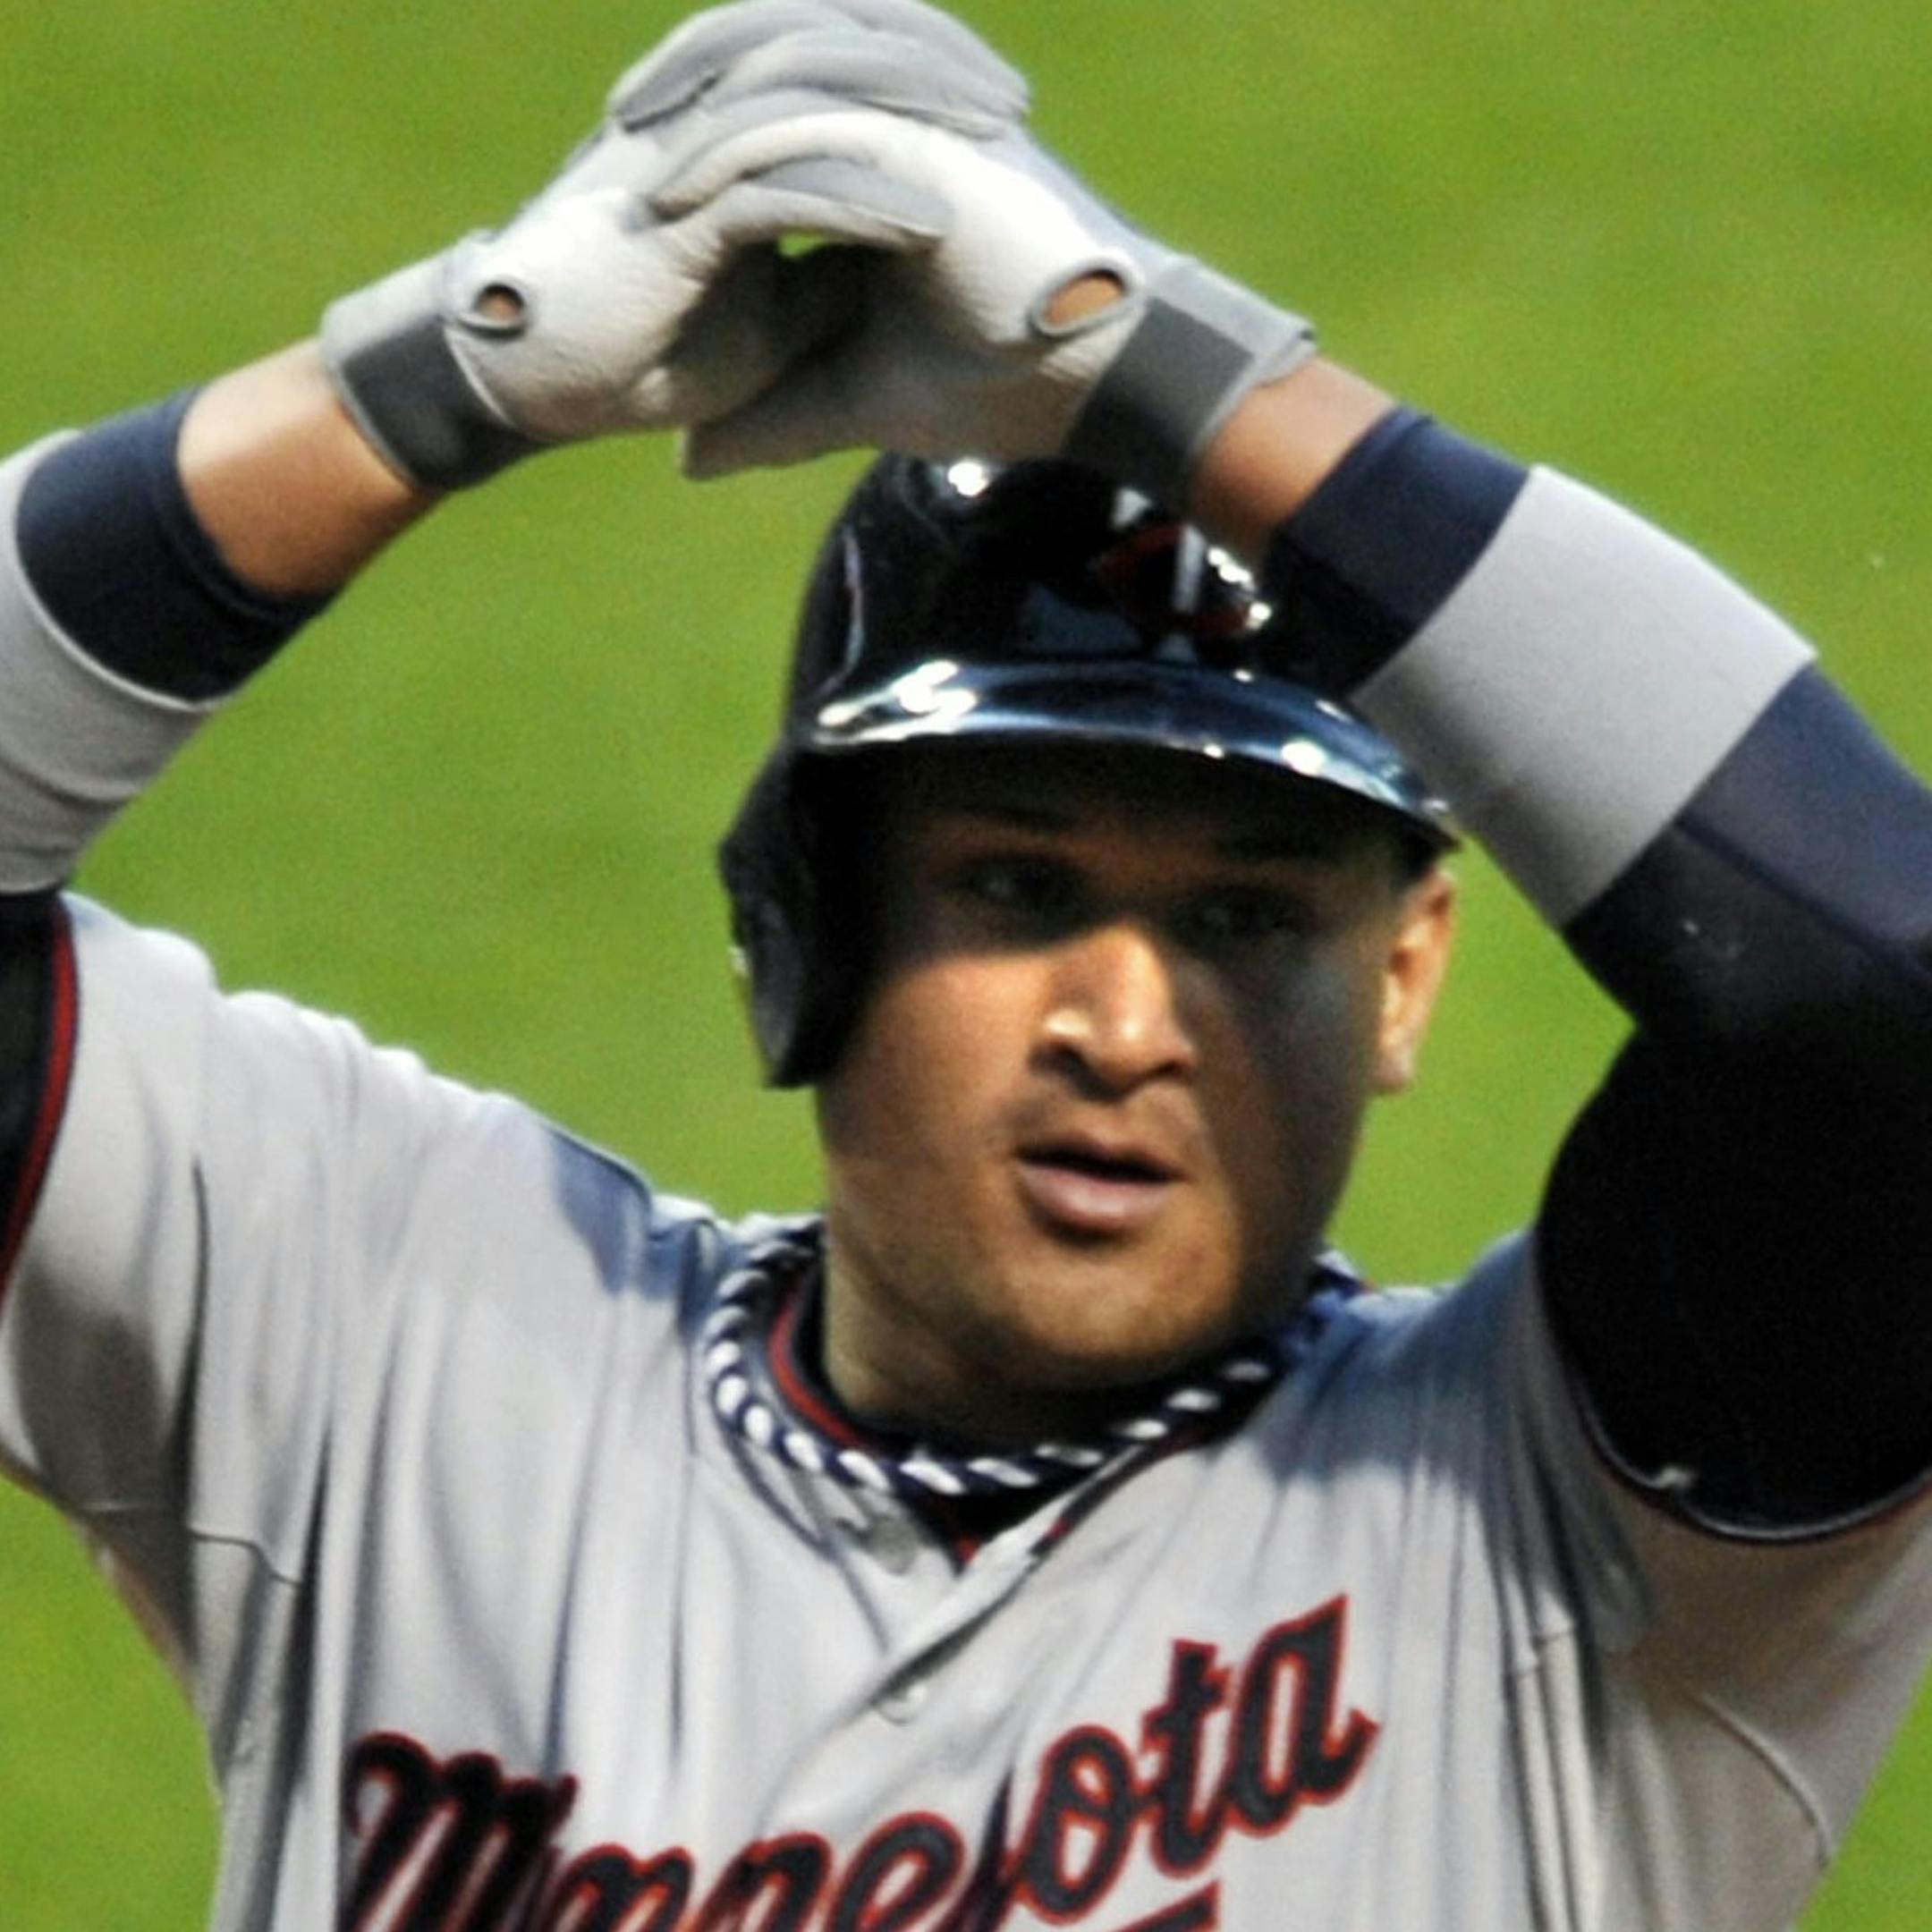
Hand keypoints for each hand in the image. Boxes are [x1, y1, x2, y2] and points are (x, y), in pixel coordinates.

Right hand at [320, 0, 1025, 488]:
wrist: (540, 379)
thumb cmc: (638, 350)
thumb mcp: (765, 322)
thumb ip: (827, 287)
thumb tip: (896, 279)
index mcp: (730, 135)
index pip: (837, 76)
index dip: (918, 85)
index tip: (1000, 123)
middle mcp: (710, 124)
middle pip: (836, 58)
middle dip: (932, 72)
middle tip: (1014, 106)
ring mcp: (692, 156)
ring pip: (818, 104)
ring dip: (911, 120)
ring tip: (994, 145)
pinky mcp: (676, 210)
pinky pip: (784, 189)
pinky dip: (861, 206)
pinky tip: (927, 226)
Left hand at [656, 71, 1315, 505]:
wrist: (1104, 378)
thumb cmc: (1009, 382)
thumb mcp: (859, 400)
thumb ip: (776, 413)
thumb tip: (690, 460)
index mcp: (886, 160)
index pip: (774, 115)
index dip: (693, 140)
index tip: (621, 191)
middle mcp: (901, 118)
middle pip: (764, 63)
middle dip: (677, 92)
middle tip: (600, 141)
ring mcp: (916, 115)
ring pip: (778, 69)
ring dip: (691, 105)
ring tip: (620, 149)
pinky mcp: (927, 137)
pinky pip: (810, 118)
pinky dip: (739, 149)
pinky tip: (678, 191)